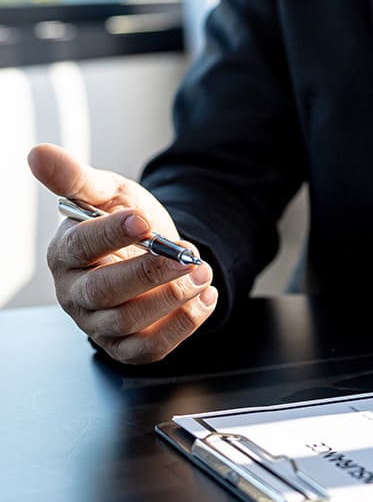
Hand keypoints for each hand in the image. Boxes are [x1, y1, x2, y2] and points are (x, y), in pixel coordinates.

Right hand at [31, 144, 217, 363]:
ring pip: (129, 320)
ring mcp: (99, 324)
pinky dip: (183, 325)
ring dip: (173, 297)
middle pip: (105, 291)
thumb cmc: (126, 224)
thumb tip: (39, 154)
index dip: (112, 234)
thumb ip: (78, 178)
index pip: (82, 247)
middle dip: (149, 273)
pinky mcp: (126, 347)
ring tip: (202, 272)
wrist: (155, 253)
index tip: (143, 221)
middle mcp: (75, 294)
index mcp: (65, 254)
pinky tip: (205, 298)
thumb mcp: (108, 193)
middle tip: (184, 256)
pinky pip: (150, 348)